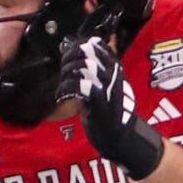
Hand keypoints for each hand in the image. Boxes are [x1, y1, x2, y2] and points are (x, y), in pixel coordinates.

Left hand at [56, 36, 163, 178]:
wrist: (121, 138)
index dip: (78, 46)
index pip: (96, 44)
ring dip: (67, 74)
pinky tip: (61, 96)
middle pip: (87, 52)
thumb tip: (75, 52)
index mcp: (116, 68)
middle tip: (63, 72)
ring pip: (84, 67)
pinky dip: (67, 89)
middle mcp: (114, 74)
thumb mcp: (105, 86)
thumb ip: (95, 70)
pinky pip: (82, 87)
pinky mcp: (101, 103)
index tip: (68, 57)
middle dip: (69, 59)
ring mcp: (109, 88)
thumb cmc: (110, 113)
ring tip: (63, 86)